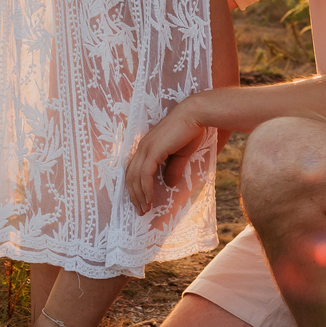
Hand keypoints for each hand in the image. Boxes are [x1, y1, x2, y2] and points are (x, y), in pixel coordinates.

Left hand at [126, 100, 207, 214]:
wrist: (195, 115)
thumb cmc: (189, 131)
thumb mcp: (180, 155)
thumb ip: (173, 169)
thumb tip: (169, 184)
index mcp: (147, 147)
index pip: (134, 171)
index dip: (135, 188)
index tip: (141, 202)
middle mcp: (142, 147)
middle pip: (130, 176)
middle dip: (134, 196)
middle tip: (141, 211)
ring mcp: (146, 148)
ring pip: (135, 177)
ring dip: (139, 195)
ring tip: (145, 209)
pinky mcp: (153, 150)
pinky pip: (145, 174)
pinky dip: (145, 189)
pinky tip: (150, 199)